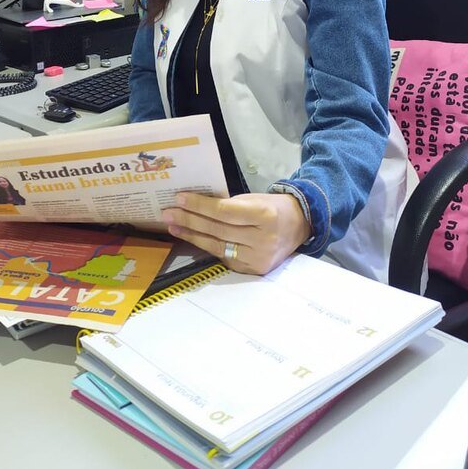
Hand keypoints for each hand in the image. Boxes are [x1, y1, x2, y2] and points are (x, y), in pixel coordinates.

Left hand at [161, 192, 309, 274]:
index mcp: (265, 216)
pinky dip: (207, 246)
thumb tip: (195, 206)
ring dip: (192, 236)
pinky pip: (224, 257)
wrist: (299, 226)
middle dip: (189, 220)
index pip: (224, 212)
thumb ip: (229, 205)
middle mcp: (263, 240)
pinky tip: (192, 238)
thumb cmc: (273, 207)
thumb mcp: (254, 199)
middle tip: (168, 213)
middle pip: (218, 230)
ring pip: (217, 246)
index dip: (200, 206)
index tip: (179, 198)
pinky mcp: (253, 270)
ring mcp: (258, 258)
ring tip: (173, 226)